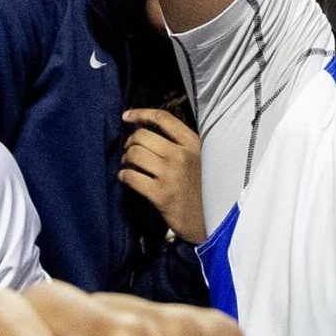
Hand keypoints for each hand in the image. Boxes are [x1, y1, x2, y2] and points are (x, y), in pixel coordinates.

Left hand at [119, 109, 205, 243]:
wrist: (211, 221)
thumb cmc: (202, 187)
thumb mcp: (199, 158)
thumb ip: (180, 143)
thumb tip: (146, 128)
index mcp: (193, 143)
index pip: (163, 118)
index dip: (141, 113)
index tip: (126, 116)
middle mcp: (182, 155)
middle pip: (142, 136)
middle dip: (130, 141)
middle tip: (129, 150)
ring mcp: (171, 175)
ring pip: (134, 154)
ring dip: (125, 159)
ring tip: (128, 164)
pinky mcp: (161, 195)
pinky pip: (131, 177)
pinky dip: (124, 175)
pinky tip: (126, 178)